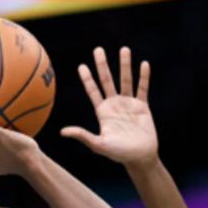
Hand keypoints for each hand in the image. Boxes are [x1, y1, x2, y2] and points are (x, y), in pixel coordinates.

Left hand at [60, 47, 158, 169]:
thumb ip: (83, 136)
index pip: (93, 91)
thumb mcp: (99, 145)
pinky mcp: (142, 107)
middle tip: (98, 49)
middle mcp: (115, 105)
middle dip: (102, 65)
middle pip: (107, 80)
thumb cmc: (119, 154)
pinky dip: (144, 77)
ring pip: (126, 80)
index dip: (87, 78)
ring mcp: (129, 104)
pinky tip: (144, 64)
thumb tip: (63, 132)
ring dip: (125, 65)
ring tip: (124, 49)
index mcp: (103, 112)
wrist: (140, 158)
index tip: (82, 65)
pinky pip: (142, 89)